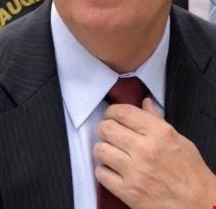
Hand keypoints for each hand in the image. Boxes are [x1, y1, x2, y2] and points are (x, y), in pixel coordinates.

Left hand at [94, 98, 215, 207]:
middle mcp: (145, 150)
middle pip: (106, 128)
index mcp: (159, 133)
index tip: (111, 115)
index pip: (123, 112)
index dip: (112, 111)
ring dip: (103, 150)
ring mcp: (135, 172)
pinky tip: (113, 170)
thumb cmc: (191, 173)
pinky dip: (103, 171)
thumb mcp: (178, 139)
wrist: (200, 206)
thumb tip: (144, 102)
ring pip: (100, 149)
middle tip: (109, 133)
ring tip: (111, 152)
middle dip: (104, 129)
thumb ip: (156, 120)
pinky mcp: (128, 192)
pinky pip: (101, 173)